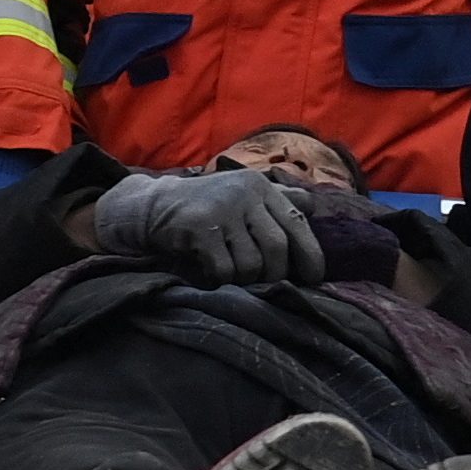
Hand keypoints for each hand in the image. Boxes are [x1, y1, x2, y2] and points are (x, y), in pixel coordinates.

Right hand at [93, 165, 323, 285]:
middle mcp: (244, 193)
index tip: (313, 278)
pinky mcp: (199, 228)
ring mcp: (221, 210)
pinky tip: (212, 272)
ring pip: (251, 263)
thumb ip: (278, 200)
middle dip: (275, 273)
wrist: (155, 206)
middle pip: (277, 247)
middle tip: (265, 282)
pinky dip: (222, 280)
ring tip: (233, 273)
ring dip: (245, 279)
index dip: (310, 253)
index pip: (297, 220)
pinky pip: (225, 270)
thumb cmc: (209, 206)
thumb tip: (314, 205)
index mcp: (260, 187)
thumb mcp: (244, 196)